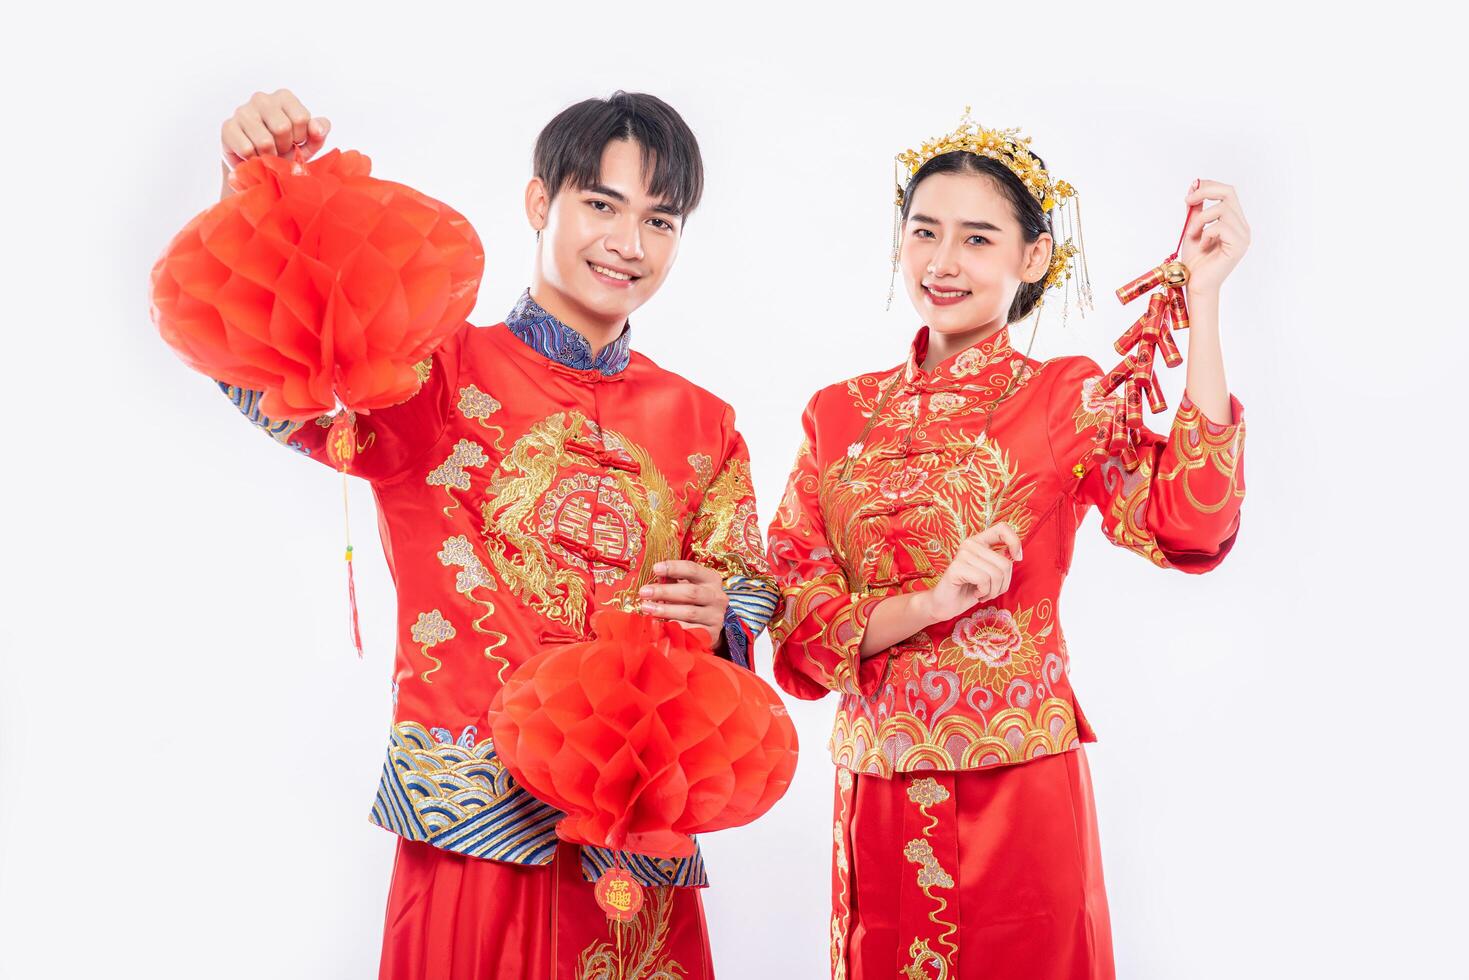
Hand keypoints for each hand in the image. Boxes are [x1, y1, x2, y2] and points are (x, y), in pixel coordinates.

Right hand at [220, 89, 330, 170]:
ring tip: (267, 153)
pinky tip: (253, 156)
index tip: (296, 141)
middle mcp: (261, 99)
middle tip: (280, 149)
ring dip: (269, 156)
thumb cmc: (287, 149)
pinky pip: (246, 149)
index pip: (301, 118)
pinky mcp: (227, 127)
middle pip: (282, 128)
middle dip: (285, 147)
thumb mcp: (310, 142)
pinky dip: (254, 160)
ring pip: (264, 141)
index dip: (301, 137)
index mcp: (284, 97)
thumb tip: (317, 128)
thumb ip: (320, 131)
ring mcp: (242, 111)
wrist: (260, 164)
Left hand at [639, 561, 728, 646]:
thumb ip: (672, 581)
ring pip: (690, 612)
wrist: (707, 626)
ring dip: (666, 610)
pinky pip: (691, 630)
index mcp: (711, 579)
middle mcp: (717, 596)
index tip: (655, 568)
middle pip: (691, 592)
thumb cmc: (691, 601)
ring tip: (647, 608)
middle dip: (665, 592)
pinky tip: (660, 626)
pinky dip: (675, 627)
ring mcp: (716, 616)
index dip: (674, 568)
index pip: (693, 569)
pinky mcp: (712, 633)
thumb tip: (655, 577)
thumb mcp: (684, 587)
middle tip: (644, 592)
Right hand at [917, 523, 1021, 624]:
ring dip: (993, 591)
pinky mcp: (956, 568)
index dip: (1015, 542)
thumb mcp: (990, 574)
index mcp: (979, 541)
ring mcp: (962, 554)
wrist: (947, 605)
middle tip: (990, 590)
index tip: (1016, 558)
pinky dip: (984, 592)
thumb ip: (1000, 561)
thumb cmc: (970, 589)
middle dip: (1003, 584)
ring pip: (996, 574)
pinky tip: (975, 594)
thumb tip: (1015, 554)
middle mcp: (970, 544)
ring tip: (981, 593)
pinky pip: (984, 580)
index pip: (1002, 528)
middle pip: (1005, 563)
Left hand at [1180, 179, 1250, 297]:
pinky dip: (1205, 233)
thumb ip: (1196, 209)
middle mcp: (1242, 226)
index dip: (1208, 186)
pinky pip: (1220, 227)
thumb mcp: (1193, 228)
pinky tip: (1203, 245)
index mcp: (1234, 221)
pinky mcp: (1238, 246)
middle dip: (1205, 192)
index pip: (1227, 192)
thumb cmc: (1195, 261)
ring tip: (1193, 235)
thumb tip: (1195, 185)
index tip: (1190, 190)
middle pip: (1229, 192)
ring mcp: (1243, 236)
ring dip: (1200, 220)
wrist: (1196, 284)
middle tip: (1187, 201)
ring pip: (1222, 209)